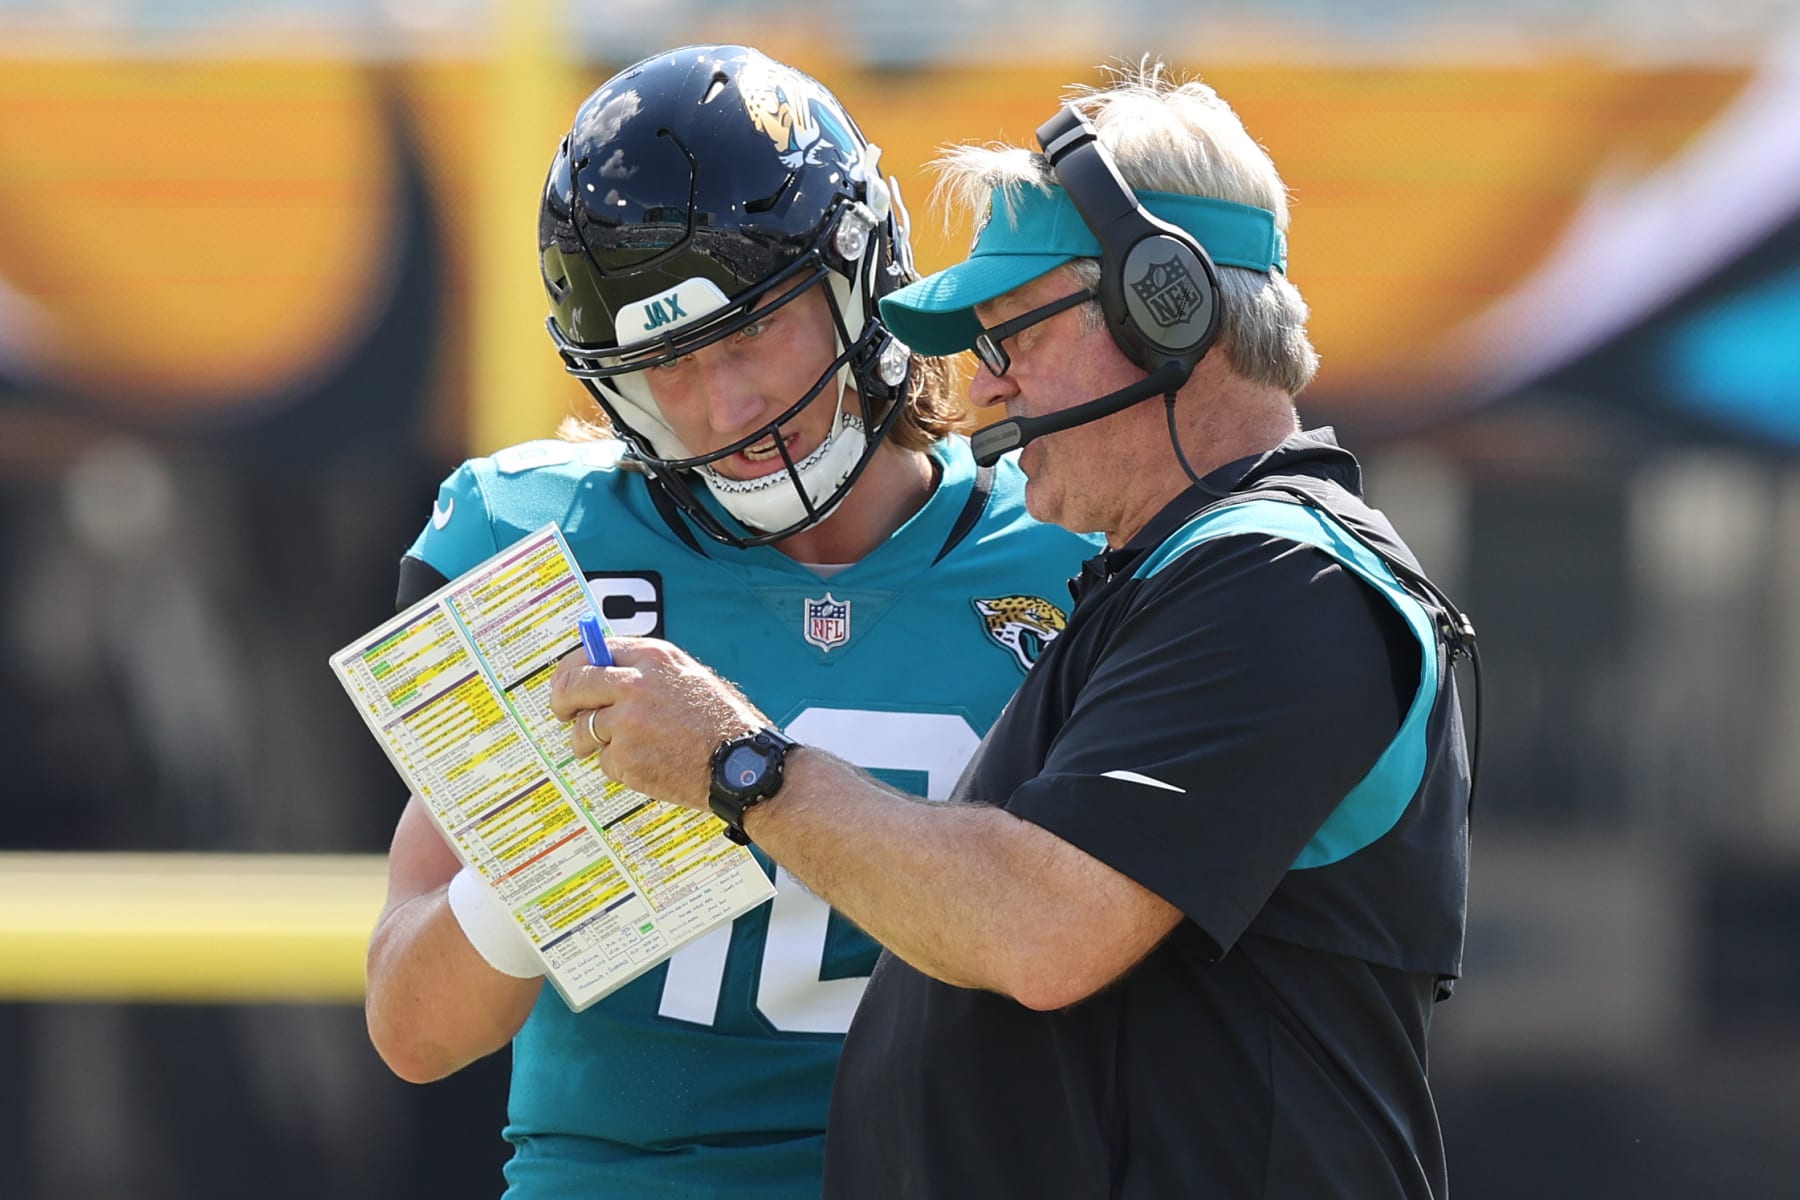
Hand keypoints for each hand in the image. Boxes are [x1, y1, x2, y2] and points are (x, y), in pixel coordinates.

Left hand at [548, 636, 768, 810]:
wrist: (742, 764)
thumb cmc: (721, 722)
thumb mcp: (688, 676)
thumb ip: (646, 670)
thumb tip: (603, 670)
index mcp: (652, 657)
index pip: (590, 652)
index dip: (571, 669)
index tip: (566, 682)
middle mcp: (634, 684)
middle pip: (572, 685)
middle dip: (560, 701)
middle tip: (562, 713)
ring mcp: (627, 722)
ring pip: (583, 728)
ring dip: (589, 741)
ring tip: (618, 748)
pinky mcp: (625, 757)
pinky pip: (605, 760)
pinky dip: (619, 765)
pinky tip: (648, 763)